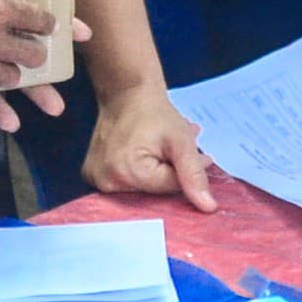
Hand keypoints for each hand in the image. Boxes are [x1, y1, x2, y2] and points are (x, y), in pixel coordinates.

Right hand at [84, 81, 216, 210]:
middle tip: (175, 150)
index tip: (196, 154)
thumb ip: (193, 174)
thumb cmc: (153, 112)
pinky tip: (146, 154)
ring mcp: (97, 181)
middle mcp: (107, 182)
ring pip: (143, 189)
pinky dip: (141, 173)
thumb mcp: (181, 139)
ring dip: (158, 173)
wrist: (126, 94)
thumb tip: (208, 207)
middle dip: (172, 173)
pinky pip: (126, 184)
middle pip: (155, 192)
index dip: (187, 171)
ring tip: (162, 149)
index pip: (170, 188)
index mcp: (129, 174)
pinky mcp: (92, 176)